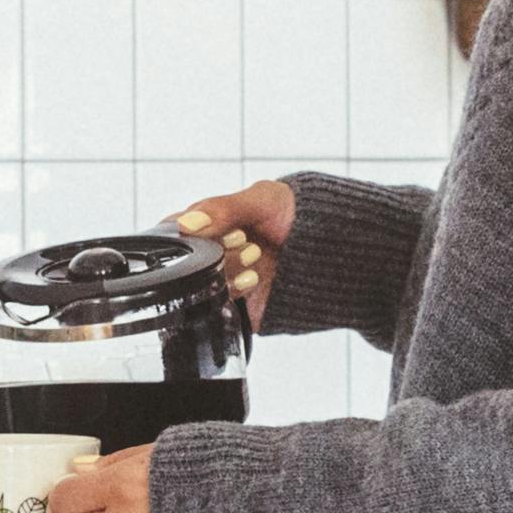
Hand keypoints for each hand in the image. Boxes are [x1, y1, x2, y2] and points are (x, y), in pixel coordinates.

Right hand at [174, 180, 299, 328]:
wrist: (339, 250)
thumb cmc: (299, 215)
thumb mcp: (261, 199)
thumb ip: (221, 208)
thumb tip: (185, 224)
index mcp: (209, 227)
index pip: (173, 233)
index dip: (183, 233)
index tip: (203, 228)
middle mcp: (211, 258)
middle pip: (185, 264)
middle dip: (212, 251)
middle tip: (242, 239)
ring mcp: (224, 285)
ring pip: (201, 288)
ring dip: (226, 271)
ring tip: (255, 255)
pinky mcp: (239, 312)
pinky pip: (220, 313)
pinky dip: (233, 297)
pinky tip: (254, 280)